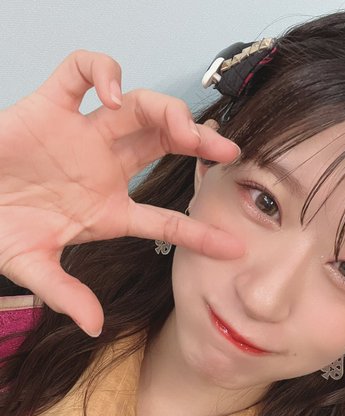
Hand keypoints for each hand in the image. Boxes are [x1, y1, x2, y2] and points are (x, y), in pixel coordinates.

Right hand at [0, 49, 241, 335]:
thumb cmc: (0, 228)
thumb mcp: (32, 266)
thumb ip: (64, 293)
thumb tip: (94, 327)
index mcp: (109, 209)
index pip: (165, 221)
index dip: (200, 233)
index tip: (234, 245)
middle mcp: (104, 168)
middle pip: (164, 147)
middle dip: (198, 145)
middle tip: (228, 153)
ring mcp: (80, 134)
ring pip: (136, 107)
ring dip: (167, 111)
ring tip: (185, 127)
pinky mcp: (49, 106)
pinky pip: (79, 73)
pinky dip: (101, 72)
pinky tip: (111, 94)